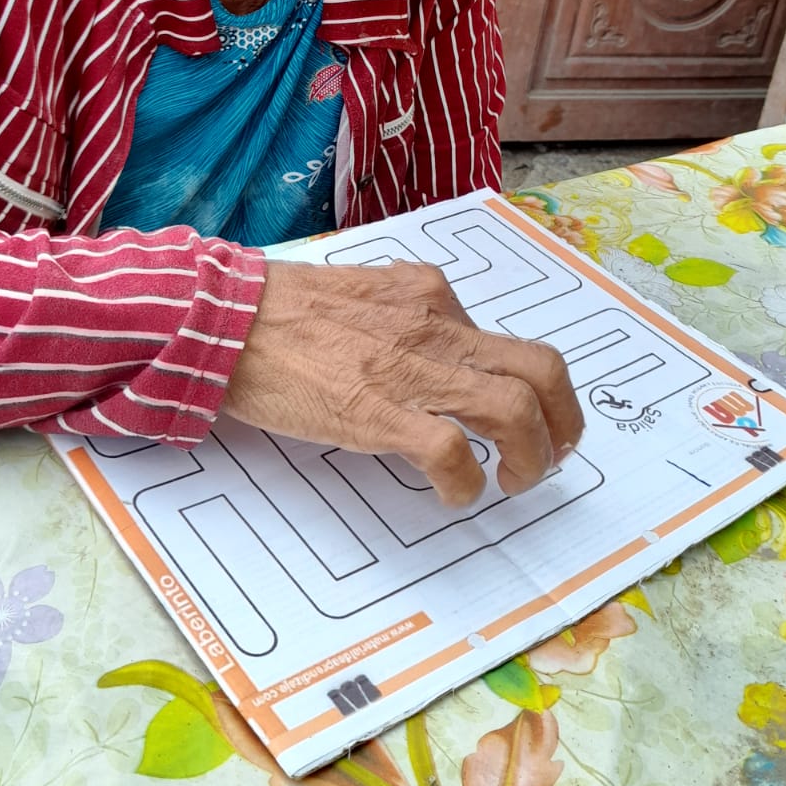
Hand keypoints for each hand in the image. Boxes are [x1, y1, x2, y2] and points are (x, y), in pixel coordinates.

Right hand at [222, 261, 582, 506]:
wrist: (222, 317)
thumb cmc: (278, 309)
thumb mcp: (363, 292)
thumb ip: (407, 317)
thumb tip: (438, 356)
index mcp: (429, 294)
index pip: (506, 339)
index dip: (532, 387)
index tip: (531, 417)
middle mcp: (434, 324)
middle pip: (539, 369)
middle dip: (562, 421)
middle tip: (554, 454)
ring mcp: (409, 367)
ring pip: (513, 409)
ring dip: (531, 457)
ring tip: (515, 482)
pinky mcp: (376, 409)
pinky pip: (451, 452)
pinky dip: (465, 482)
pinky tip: (454, 493)